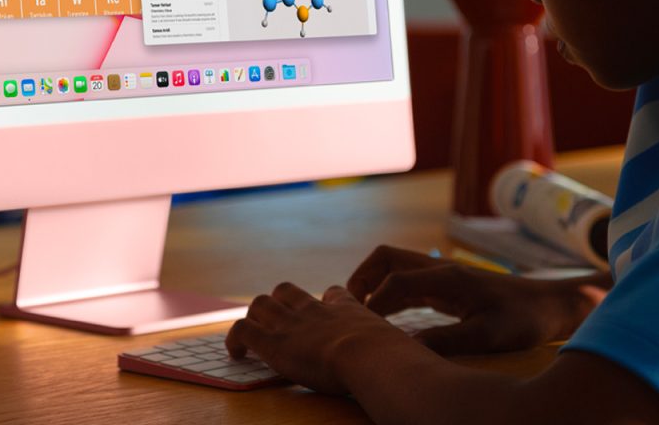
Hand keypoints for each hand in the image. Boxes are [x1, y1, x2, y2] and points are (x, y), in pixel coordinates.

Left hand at [225, 282, 416, 394]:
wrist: (371, 356)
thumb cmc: (395, 359)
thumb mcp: (408, 348)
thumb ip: (411, 353)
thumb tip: (423, 367)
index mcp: (349, 310)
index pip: (335, 295)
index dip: (327, 302)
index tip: (327, 311)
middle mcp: (317, 310)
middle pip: (288, 291)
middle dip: (281, 303)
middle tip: (281, 323)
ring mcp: (293, 323)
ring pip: (260, 304)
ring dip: (255, 318)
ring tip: (255, 338)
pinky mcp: (274, 342)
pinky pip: (243, 330)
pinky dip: (235, 339)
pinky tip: (236, 355)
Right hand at [347, 245, 601, 355]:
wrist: (552, 305)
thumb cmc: (524, 321)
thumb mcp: (488, 337)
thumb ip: (446, 341)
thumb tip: (408, 348)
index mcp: (448, 278)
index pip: (394, 281)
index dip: (373, 303)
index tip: (361, 327)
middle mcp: (441, 269)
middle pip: (386, 257)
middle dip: (361, 278)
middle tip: (348, 308)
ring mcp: (444, 273)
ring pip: (394, 264)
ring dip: (372, 282)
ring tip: (359, 311)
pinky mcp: (448, 283)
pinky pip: (407, 278)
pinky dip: (388, 290)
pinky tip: (386, 314)